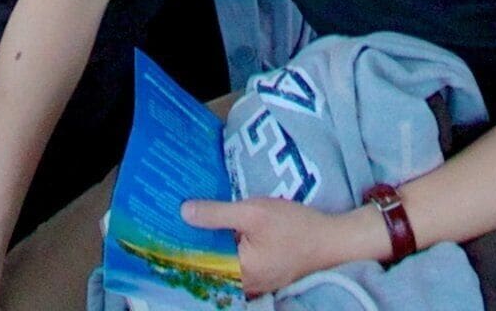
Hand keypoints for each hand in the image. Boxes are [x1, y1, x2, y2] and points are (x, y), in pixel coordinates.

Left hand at [180, 196, 386, 294]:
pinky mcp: (260, 275)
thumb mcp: (255, 212)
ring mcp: (252, 282)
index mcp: (238, 272)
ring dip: (207, 247)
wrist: (332, 240)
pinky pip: (234, 265)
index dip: (179, 245)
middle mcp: (242, 284)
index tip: (163, 227)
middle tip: (174, 220)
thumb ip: (218, 214)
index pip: (197, 263)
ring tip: (191, 222)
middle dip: (192, 245)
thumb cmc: (296, 227)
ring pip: (220, 266)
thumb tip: (184, 212)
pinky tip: (219, 231)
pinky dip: (224, 250)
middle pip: (206, 266)